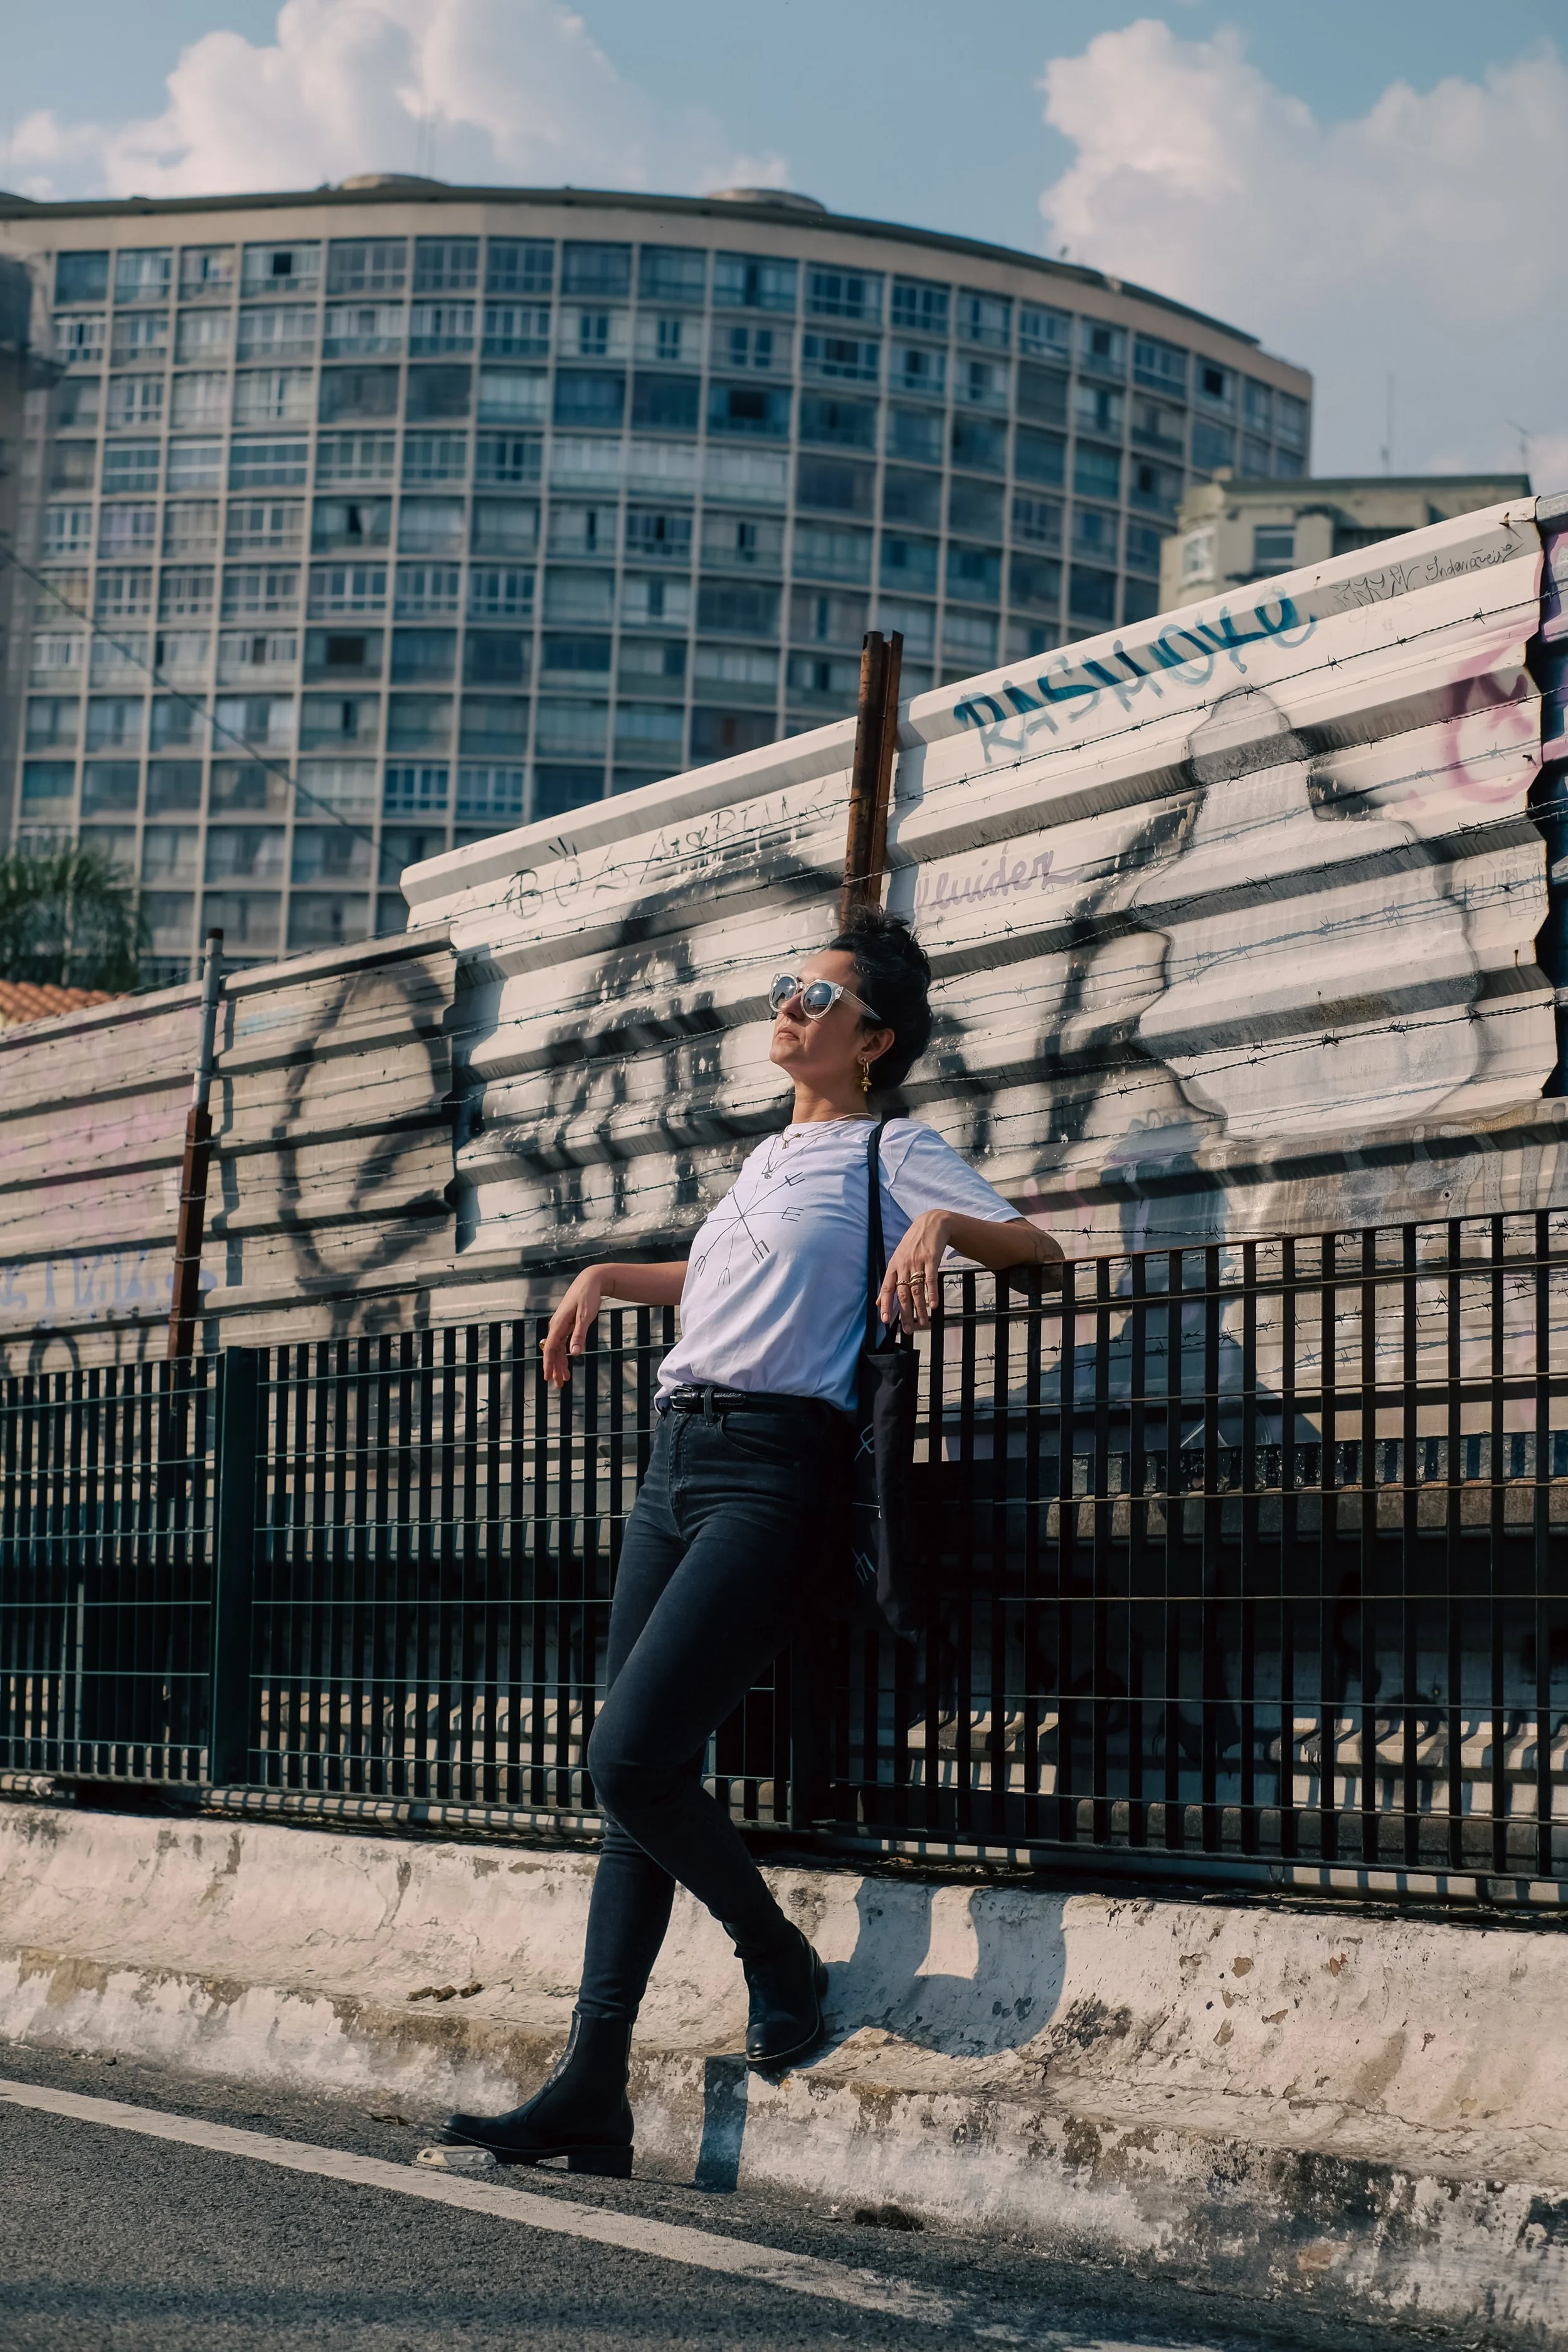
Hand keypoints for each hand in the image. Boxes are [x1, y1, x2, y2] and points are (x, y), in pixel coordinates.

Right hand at [541, 1267, 607, 1385]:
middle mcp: (556, 1325)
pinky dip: (564, 1353)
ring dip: (560, 1363)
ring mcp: (561, 1324)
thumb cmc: (588, 1297)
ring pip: (557, 1348)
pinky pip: (562, 1342)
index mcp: (559, 1325)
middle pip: (552, 1351)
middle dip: (555, 1369)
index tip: (548, 1378)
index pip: (550, 1349)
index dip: (549, 1365)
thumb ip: (579, 1335)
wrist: (590, 1281)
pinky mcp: (566, 1323)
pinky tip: (568, 1361)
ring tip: (565, 1378)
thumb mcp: (586, 1317)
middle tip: (559, 1385)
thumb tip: (574, 1354)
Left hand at [878, 1210, 951, 1333]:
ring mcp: (917, 1262)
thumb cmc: (913, 1244)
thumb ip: (889, 1282)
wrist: (931, 1224)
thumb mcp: (897, 1260)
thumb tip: (878, 1302)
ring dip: (920, 1308)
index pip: (887, 1289)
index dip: (886, 1305)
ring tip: (923, 1323)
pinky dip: (932, 1293)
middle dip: (905, 1313)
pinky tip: (933, 1306)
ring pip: (917, 1290)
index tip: (885, 1321)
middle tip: (909, 1329)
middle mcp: (903, 1265)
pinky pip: (930, 1279)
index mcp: (893, 1267)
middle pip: (903, 1294)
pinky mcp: (931, 1259)